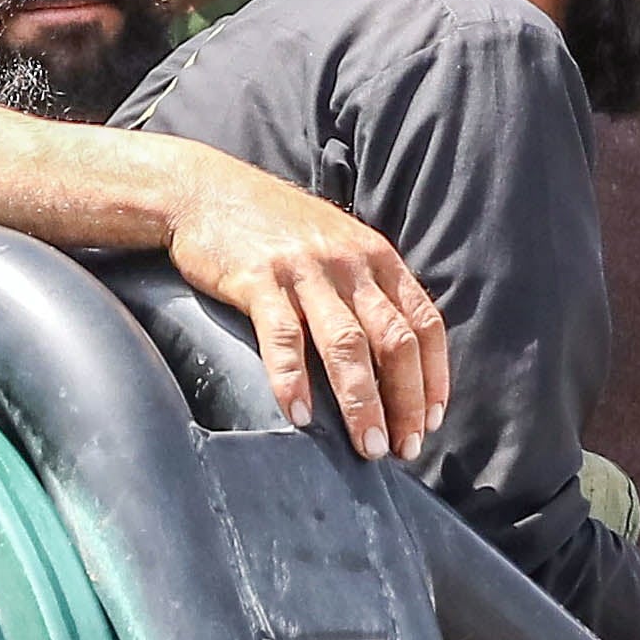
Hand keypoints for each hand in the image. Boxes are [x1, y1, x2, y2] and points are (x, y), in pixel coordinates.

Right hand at [160, 162, 448, 460]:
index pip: (424, 323)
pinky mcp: (259, 279)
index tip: (431, 422)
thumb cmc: (273, 228)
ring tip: (368, 447)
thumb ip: (366, 289)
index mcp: (376, 257)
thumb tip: (390, 356)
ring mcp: (305, 270)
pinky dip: (295, 381)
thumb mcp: (335, 246)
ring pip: (348, 346)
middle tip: (404, 449)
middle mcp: (349, 262)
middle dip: (405, 401)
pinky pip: (285, 338)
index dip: (433, 377)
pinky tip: (301, 417)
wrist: (205, 190)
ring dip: (363, 403)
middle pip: (394, 341)